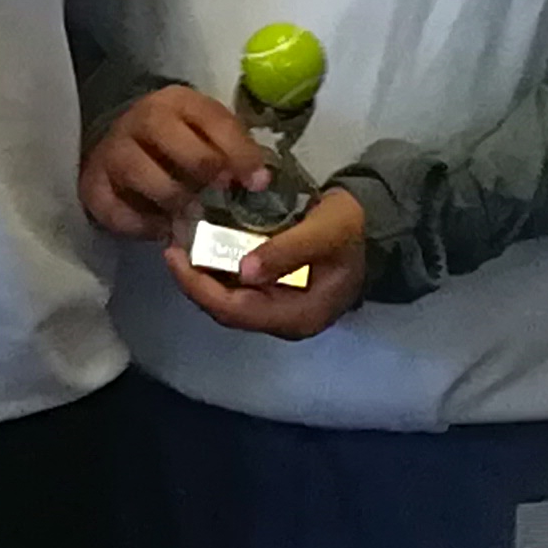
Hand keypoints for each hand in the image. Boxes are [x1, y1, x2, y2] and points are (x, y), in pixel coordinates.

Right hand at [80, 83, 261, 238]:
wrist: (123, 152)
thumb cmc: (179, 147)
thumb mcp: (208, 137)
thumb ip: (233, 152)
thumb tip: (260, 182)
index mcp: (177, 103)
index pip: (209, 117)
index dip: (237, 150)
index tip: (258, 183)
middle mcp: (140, 119)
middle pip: (165, 132)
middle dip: (200, 164)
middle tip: (220, 192)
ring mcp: (112, 151)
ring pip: (137, 169)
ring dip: (171, 197)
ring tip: (192, 217)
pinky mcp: (93, 186)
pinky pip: (115, 208)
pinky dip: (142, 225)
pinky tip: (162, 229)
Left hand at [164, 184, 370, 338]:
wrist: (375, 227)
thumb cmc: (351, 229)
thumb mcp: (324, 233)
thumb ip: (286, 251)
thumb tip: (243, 271)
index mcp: (298, 316)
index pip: (235, 311)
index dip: (198, 287)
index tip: (174, 256)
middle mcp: (285, 320)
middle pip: (227, 310)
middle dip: (195, 281)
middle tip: (171, 244)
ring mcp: (281, 307)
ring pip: (229, 299)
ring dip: (203, 275)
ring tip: (180, 242)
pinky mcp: (277, 292)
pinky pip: (239, 287)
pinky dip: (218, 268)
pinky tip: (203, 244)